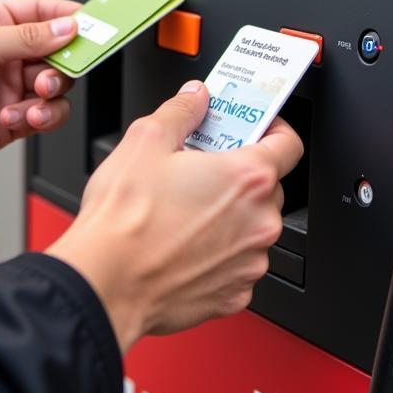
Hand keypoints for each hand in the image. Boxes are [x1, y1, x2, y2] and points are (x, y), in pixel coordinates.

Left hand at [0, 0, 79, 178]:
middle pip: (61, 51)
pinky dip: (40, 117)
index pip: (46, 11)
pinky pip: (47, 114)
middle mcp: (8, 53)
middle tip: (52, 72)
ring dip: (51, 94)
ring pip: (59, 85)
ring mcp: (12, 86)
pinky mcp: (15, 118)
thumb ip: (26, 36)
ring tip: (31, 99)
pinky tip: (16, 118)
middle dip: (64, 63)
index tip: (97, 24)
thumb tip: (67, 27)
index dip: (73, 16)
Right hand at [46, 81, 302, 351]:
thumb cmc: (124, 220)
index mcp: (247, 178)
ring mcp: (249, 262)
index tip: (254, 129)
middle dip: (240, 175)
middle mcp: (260, 222)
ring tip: (187, 210)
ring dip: (231, 216)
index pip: (289, 144)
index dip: (273, 130)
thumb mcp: (145, 140)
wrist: (104, 284)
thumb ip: (181, 111)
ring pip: (253, 227)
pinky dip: (220, 253)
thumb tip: (195, 98)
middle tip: (205, 168)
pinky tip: (186, 244)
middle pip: (268, 186)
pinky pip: (238, 264)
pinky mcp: (234, 294)